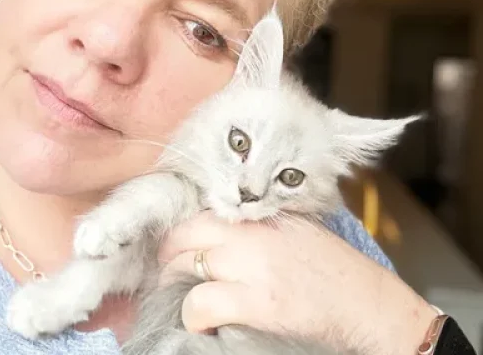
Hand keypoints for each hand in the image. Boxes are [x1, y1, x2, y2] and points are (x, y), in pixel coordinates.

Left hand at [158, 211, 437, 353]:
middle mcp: (253, 234)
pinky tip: (203, 323)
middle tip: (170, 271)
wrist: (367, 303)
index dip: (182, 231)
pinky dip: (194, 315)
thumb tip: (220, 234)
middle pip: (185, 233)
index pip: (203, 212)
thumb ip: (258, 227)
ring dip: (175, 284)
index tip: (177, 246)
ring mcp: (254, 266)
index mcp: (262, 216)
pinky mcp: (258, 301)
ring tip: (183, 297)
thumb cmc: (333, 268)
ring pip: (186, 265)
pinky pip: (201, 303)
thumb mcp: (294, 231)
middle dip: (169, 254)